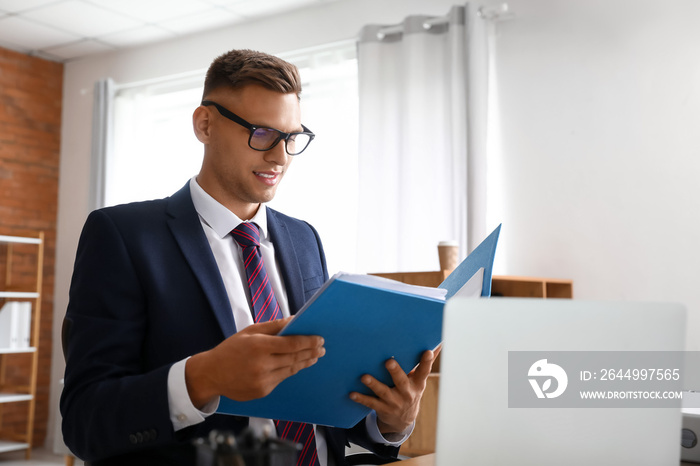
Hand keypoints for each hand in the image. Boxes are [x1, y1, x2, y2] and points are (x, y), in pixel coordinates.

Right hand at [185, 317, 324, 407]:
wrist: (211, 374)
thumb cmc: (230, 349)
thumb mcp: (249, 332)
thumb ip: (273, 326)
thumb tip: (294, 320)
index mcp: (259, 346)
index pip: (292, 344)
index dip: (308, 341)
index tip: (319, 339)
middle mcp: (262, 365)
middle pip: (295, 358)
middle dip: (311, 352)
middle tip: (322, 348)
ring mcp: (262, 380)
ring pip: (290, 370)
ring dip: (305, 362)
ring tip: (315, 357)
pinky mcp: (262, 391)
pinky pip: (281, 379)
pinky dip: (291, 371)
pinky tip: (297, 365)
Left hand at [349, 347, 440, 434]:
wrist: (403, 419)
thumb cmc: (411, 390)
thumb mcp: (420, 379)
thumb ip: (425, 362)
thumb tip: (439, 343)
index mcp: (417, 383)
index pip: (424, 371)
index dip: (427, 362)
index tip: (427, 351)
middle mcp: (406, 393)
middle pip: (401, 381)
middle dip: (395, 372)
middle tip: (388, 362)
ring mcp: (394, 402)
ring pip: (383, 392)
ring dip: (374, 384)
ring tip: (364, 377)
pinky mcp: (382, 408)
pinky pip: (371, 403)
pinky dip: (361, 398)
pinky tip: (352, 394)